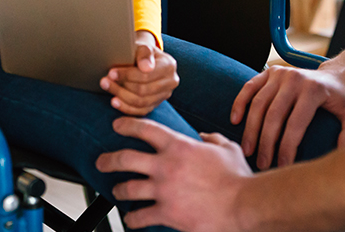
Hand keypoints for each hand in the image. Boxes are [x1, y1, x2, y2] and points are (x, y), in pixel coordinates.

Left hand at [97, 118, 251, 231]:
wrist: (243, 205)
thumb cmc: (238, 178)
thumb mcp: (227, 148)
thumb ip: (212, 139)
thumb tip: (204, 137)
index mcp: (179, 146)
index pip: (145, 129)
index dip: (127, 125)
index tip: (116, 126)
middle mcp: (166, 166)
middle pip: (124, 158)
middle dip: (108, 159)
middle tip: (101, 161)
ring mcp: (163, 191)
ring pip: (127, 189)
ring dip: (118, 190)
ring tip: (115, 191)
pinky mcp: (166, 213)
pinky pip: (140, 217)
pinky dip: (132, 219)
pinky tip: (131, 219)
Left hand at [101, 31, 178, 115]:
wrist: (145, 59)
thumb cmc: (141, 51)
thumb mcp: (142, 46)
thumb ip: (144, 54)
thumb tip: (146, 67)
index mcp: (169, 66)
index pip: (146, 75)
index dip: (127, 75)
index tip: (111, 73)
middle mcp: (170, 82)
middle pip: (143, 90)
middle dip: (121, 87)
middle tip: (104, 81)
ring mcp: (164, 95)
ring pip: (141, 102)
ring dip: (121, 97)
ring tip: (107, 89)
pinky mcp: (156, 104)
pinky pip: (141, 111)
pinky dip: (126, 108)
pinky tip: (114, 102)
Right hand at [231, 65, 344, 167]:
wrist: (333, 77)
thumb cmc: (340, 101)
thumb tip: (343, 150)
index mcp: (313, 90)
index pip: (295, 123)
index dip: (287, 147)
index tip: (282, 165)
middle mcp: (295, 79)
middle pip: (273, 115)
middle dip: (266, 143)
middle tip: (261, 163)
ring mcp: (280, 74)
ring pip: (258, 104)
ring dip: (251, 129)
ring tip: (248, 150)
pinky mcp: (269, 71)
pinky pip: (249, 87)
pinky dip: (239, 103)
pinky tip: (235, 121)